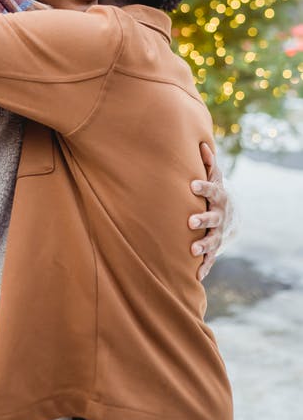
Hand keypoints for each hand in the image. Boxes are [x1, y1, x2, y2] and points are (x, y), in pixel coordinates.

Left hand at [189, 142, 231, 281]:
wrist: (229, 214)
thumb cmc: (212, 190)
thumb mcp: (213, 175)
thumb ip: (207, 162)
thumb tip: (202, 143)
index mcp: (218, 196)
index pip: (212, 190)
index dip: (203, 187)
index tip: (192, 185)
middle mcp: (220, 216)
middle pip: (213, 218)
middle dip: (202, 220)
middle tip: (190, 222)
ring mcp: (218, 233)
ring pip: (212, 241)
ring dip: (203, 246)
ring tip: (192, 251)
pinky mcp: (214, 247)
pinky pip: (210, 259)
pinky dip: (204, 267)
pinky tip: (196, 277)